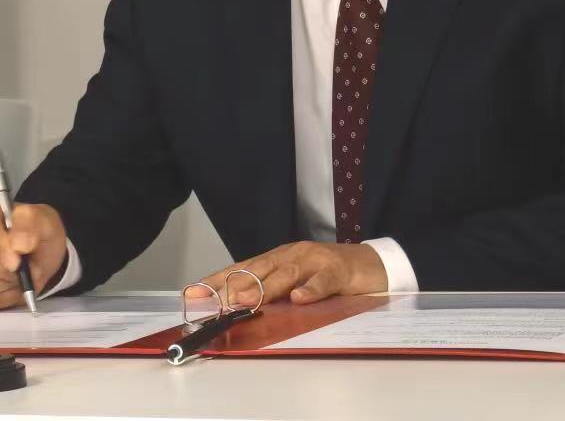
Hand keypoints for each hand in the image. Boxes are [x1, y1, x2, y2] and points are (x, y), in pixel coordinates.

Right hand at [0, 198, 68, 309]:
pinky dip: (1, 296)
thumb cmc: (37, 232)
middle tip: (25, 268)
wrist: (38, 251)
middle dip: (7, 271)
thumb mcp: (42, 221)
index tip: (17, 262)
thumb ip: (31, 226)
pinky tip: (10, 284)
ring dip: (6, 285)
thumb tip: (19, 244)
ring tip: (19, 274)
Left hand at [188, 241, 387, 306]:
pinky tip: (299, 299)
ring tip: (246, 300)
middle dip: (235, 284)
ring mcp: (314, 260)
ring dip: (264, 288)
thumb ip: (272, 293)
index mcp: (277, 259)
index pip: (241, 268)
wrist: (371, 264)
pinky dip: (310, 290)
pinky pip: (322, 281)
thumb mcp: (296, 283)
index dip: (216, 280)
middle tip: (217, 301)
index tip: (193, 294)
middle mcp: (290, 255)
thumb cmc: (328, 276)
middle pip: (258, 269)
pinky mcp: (337, 270)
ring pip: (286, 274)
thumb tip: (237, 309)